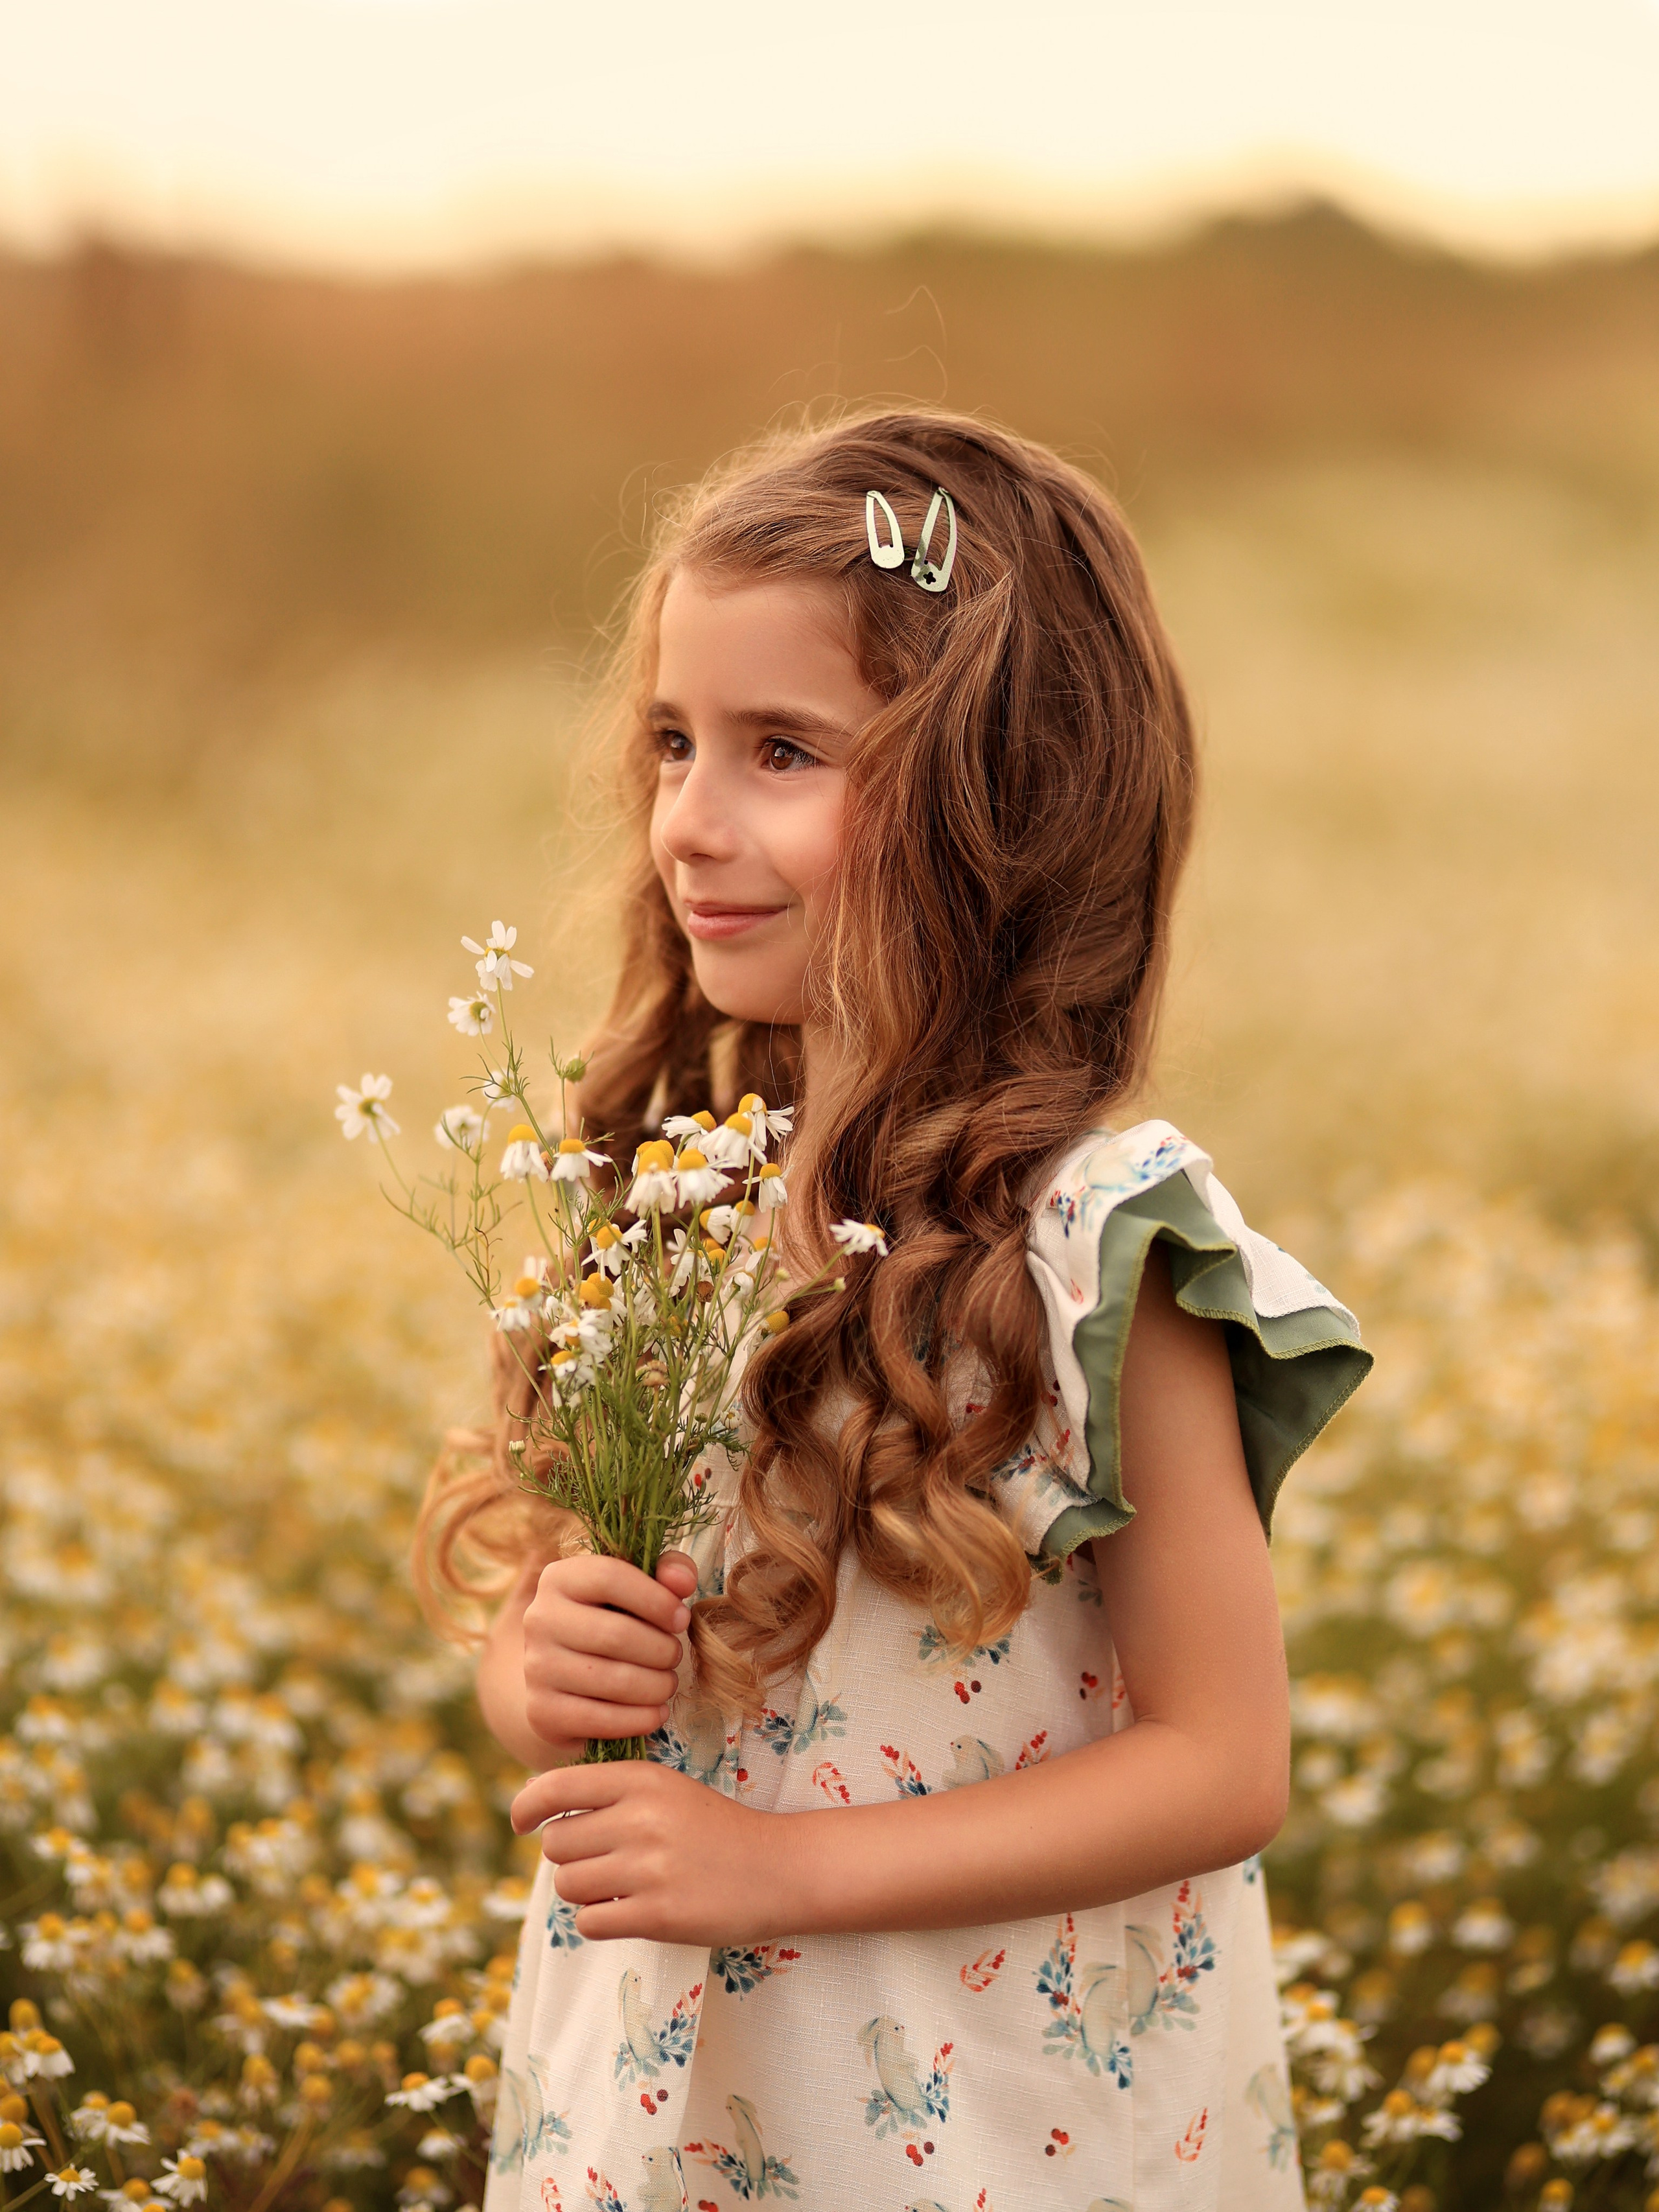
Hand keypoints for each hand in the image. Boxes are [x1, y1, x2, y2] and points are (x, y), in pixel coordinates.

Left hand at [510, 1759, 794, 1943]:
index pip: (556, 1785)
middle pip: (556, 1844)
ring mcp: (648, 1868)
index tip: (520, 1822)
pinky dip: (599, 1922)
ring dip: (584, 1892)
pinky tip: (628, 1913)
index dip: (526, 1806)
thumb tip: (543, 1814)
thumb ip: (613, 1795)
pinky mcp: (656, 1915)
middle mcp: (640, 1818)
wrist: (778, 1868)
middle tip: (603, 1862)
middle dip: (570, 1857)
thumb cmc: (715, 1829)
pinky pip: (589, 1922)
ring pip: (568, 1885)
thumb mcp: (667, 1791)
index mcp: (641, 1780)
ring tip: (619, 1888)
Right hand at [521, 1549, 697, 1761]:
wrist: (565, 1680)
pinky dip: (641, 1719)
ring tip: (667, 1683)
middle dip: (662, 1650)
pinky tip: (656, 1712)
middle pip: (616, 1635)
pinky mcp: (542, 1711)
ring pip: (614, 1680)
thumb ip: (666, 1572)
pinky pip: (602, 1719)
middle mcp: (539, 1619)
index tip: (681, 1618)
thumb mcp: (637, 1588)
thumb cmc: (612, 1622)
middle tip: (675, 1656)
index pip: (610, 1577)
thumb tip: (683, 1581)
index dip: (656, 1599)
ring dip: (657, 1686)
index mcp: (559, 1578)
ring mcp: (537, 1667)